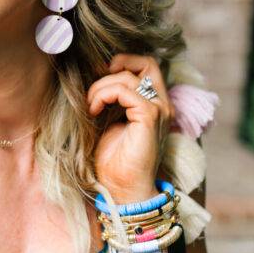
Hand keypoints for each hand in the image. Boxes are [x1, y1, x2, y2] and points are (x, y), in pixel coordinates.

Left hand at [88, 53, 173, 201]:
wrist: (123, 189)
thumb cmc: (115, 161)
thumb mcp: (111, 121)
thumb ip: (112, 100)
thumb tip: (96, 80)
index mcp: (156, 105)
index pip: (148, 67)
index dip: (125, 63)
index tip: (102, 77)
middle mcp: (163, 104)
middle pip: (147, 63)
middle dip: (119, 64)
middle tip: (98, 86)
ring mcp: (159, 109)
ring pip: (127, 77)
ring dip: (101, 87)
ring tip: (91, 106)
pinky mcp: (149, 116)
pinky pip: (124, 91)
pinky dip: (104, 95)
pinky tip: (94, 110)